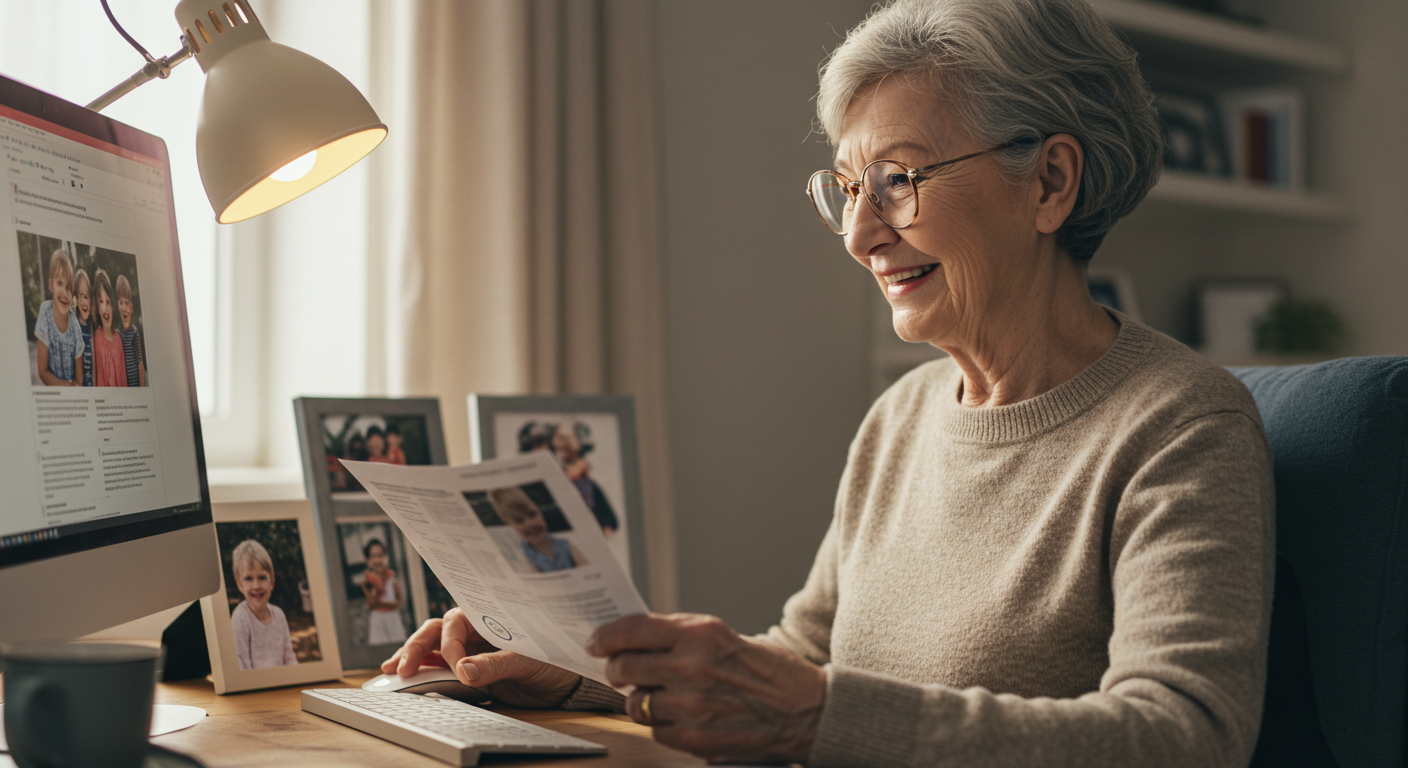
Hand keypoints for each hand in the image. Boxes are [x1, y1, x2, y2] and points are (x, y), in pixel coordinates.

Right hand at [381, 608, 581, 708]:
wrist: (564, 684)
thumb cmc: (553, 659)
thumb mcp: (528, 659)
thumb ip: (496, 664)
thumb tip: (465, 670)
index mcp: (490, 615)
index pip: (457, 622)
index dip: (451, 644)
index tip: (458, 668)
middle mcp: (475, 629)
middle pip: (436, 631)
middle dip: (416, 646)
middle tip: (402, 666)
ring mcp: (468, 650)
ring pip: (431, 648)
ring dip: (411, 656)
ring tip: (392, 670)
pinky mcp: (466, 671)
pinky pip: (438, 668)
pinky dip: (420, 671)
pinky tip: (403, 677)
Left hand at [589, 613, 825, 763]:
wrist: (806, 711)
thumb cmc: (768, 672)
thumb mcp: (724, 637)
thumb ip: (680, 636)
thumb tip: (633, 641)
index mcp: (700, 634)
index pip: (633, 629)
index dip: (606, 636)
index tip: (595, 642)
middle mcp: (692, 667)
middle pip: (624, 667)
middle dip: (617, 670)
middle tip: (621, 671)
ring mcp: (692, 706)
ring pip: (636, 704)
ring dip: (642, 701)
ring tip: (665, 697)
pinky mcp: (695, 738)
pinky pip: (656, 731)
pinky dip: (663, 725)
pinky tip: (684, 717)